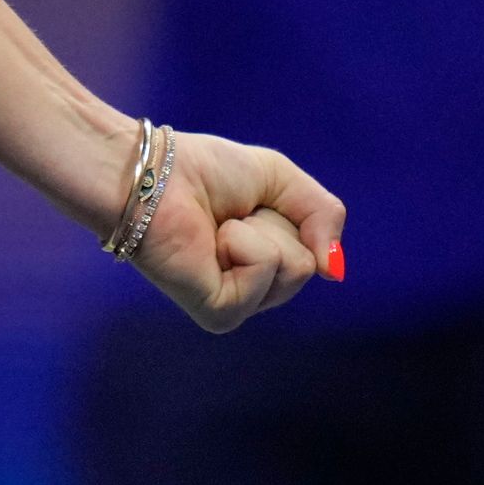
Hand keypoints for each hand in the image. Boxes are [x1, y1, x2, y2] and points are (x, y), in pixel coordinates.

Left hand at [124, 130, 344, 333]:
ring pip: (294, 267)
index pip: (315, 253)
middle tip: (228, 215)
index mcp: (264, 265)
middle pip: (307, 263)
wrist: (149, 173)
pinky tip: (210, 242)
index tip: (246, 201)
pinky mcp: (219, 312)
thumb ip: (323, 216)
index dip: (289, 213)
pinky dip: (243, 243)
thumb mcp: (280, 179)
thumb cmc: (200, 172)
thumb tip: (334, 270)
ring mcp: (237, 305)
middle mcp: (253, 291)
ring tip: (216, 228)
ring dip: (256, 231)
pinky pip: (266, 269)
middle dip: (273, 222)